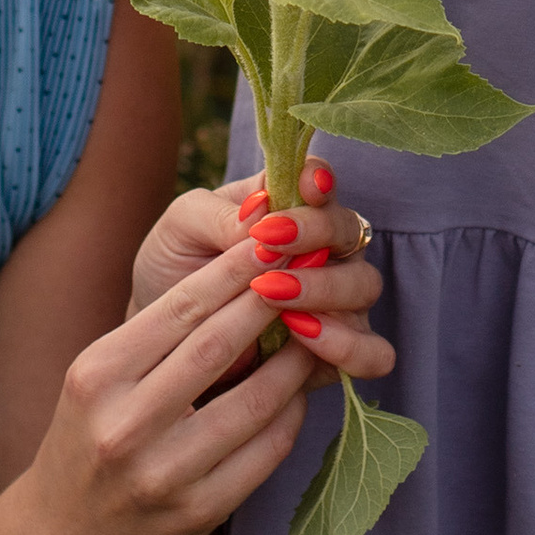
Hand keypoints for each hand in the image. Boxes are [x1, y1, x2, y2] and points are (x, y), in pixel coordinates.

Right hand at [20, 230, 366, 534]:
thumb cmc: (87, 438)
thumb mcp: (97, 379)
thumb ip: (156, 336)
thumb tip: (239, 279)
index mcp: (96, 376)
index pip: (178, 310)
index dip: (231, 272)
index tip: (269, 242)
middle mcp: (124, 425)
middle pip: (216, 347)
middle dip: (268, 303)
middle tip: (305, 271)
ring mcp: (162, 475)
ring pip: (253, 402)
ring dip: (293, 362)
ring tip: (314, 332)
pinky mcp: (197, 514)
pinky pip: (263, 453)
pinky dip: (290, 416)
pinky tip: (298, 394)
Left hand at [129, 169, 392, 380]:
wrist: (161, 344)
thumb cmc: (174, 271)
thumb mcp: (179, 229)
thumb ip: (216, 215)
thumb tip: (261, 217)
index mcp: (287, 207)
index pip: (319, 181)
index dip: (319, 181)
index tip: (306, 188)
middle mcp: (323, 250)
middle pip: (350, 231)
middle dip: (318, 236)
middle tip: (271, 250)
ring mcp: (337, 302)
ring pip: (365, 287)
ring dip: (328, 290)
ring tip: (280, 302)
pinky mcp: (338, 353)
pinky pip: (373, 352)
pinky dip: (349, 345)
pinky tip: (307, 338)